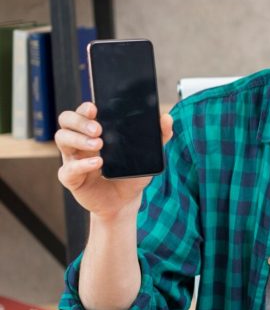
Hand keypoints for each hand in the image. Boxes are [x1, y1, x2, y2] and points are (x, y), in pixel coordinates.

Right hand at [56, 102, 173, 220]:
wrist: (125, 202)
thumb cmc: (131, 174)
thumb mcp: (147, 156)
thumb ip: (158, 137)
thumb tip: (167, 118)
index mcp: (94, 132)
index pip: (83, 113)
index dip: (84, 108)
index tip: (95, 108)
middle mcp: (79, 142)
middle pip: (66, 121)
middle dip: (80, 121)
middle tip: (99, 129)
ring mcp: (73, 159)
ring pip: (61, 139)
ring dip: (79, 139)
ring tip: (99, 144)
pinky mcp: (71, 178)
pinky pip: (68, 169)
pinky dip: (82, 165)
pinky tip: (98, 163)